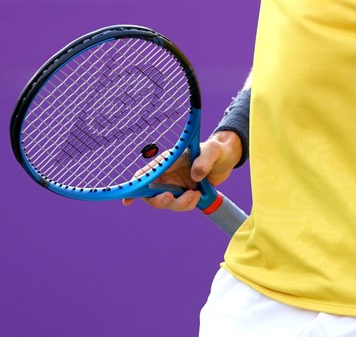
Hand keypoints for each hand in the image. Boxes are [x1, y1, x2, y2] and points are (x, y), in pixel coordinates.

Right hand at [122, 131, 240, 210]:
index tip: (127, 199)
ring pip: (167, 203)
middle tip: (170, 198)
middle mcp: (168, 175)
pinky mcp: (186, 194)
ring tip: (195, 194)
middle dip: (159, 200)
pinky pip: (181, 206)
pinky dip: (188, 205)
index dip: (134, 186)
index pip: (145, 174)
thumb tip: (195, 176)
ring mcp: (176, 186)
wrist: (227, 158)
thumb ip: (204, 161)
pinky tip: (198, 196)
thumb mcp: (213, 151)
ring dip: (179, 204)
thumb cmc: (217, 149)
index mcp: (167, 162)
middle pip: (151, 194)